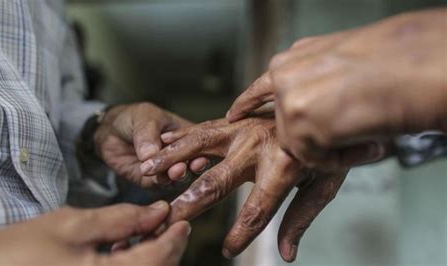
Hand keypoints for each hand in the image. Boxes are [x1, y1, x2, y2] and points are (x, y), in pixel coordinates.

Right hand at [0, 202, 190, 265]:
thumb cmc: (21, 249)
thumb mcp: (73, 225)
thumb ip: (121, 219)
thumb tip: (159, 211)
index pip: (157, 260)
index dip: (174, 239)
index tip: (181, 219)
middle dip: (167, 249)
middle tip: (167, 223)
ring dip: (152, 257)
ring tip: (145, 232)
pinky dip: (134, 265)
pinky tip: (124, 249)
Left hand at [94, 102, 207, 186]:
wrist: (108, 132)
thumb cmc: (132, 118)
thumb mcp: (144, 117)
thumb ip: (148, 134)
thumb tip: (151, 154)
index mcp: (187, 136)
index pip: (200, 146)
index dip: (202, 153)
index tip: (199, 158)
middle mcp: (181, 155)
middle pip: (191, 165)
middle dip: (188, 167)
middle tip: (182, 167)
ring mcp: (168, 169)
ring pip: (177, 178)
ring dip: (175, 177)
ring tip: (172, 173)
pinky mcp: (153, 181)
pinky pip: (159, 185)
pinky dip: (160, 183)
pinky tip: (158, 179)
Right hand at [140, 118, 346, 261]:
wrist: (325, 101)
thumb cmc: (328, 145)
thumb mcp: (324, 184)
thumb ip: (300, 218)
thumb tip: (286, 254)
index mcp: (283, 168)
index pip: (258, 211)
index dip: (240, 234)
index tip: (228, 250)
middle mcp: (257, 147)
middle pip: (217, 181)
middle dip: (189, 203)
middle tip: (167, 219)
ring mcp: (244, 129)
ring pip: (199, 146)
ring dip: (172, 160)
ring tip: (146, 171)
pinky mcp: (236, 119)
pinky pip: (202, 128)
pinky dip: (180, 137)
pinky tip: (161, 143)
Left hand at [227, 8, 446, 170]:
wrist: (412, 64)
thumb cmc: (390, 63)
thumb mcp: (340, 64)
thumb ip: (315, 81)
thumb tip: (309, 104)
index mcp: (293, 59)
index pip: (260, 86)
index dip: (247, 103)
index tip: (233, 116)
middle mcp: (284, 75)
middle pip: (283, 124)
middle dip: (308, 136)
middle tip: (342, 134)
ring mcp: (288, 99)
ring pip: (297, 143)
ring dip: (328, 148)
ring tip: (364, 134)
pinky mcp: (298, 124)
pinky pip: (312, 157)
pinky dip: (339, 158)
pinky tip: (364, 143)